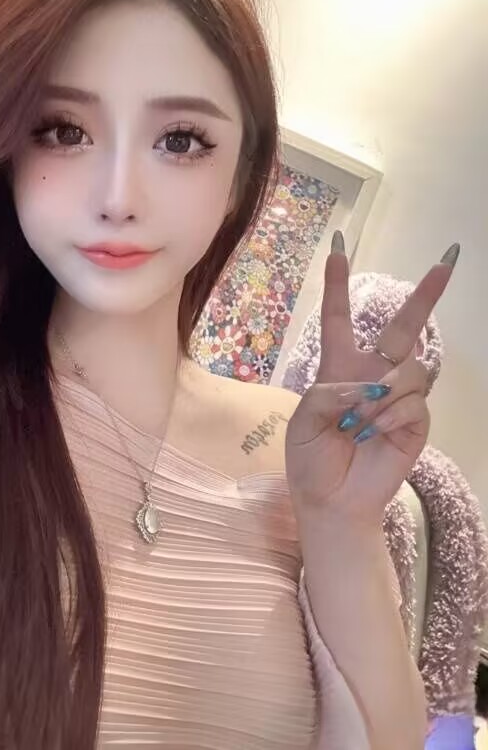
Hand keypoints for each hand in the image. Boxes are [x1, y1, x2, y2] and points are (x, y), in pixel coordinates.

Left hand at [285, 234, 458, 523]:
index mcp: (338, 368)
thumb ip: (327, 395)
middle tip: (447, 262)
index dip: (338, 285)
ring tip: (356, 424)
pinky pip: (412, 403)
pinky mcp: (416, 422)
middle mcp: (372, 375)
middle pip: (403, 327)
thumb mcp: (303, 423)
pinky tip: (373, 434)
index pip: (339, 319)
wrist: (331, 501)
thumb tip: (365, 385)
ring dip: (380, 393)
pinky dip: (389, 416)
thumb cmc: (310, 460)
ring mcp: (397, 398)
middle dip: (426, 294)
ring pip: (409, 369)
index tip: (337, 249)